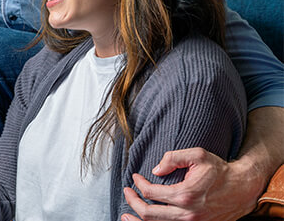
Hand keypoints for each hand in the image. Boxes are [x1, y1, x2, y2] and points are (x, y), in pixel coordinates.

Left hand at [122, 148, 262, 220]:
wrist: (243, 188)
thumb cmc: (220, 170)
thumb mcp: (197, 155)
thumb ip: (172, 158)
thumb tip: (155, 170)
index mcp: (185, 194)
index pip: (150, 192)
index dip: (139, 184)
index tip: (135, 177)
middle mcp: (188, 213)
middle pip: (149, 213)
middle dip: (132, 202)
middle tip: (127, 192)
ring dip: (138, 220)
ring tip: (126, 214)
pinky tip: (144, 220)